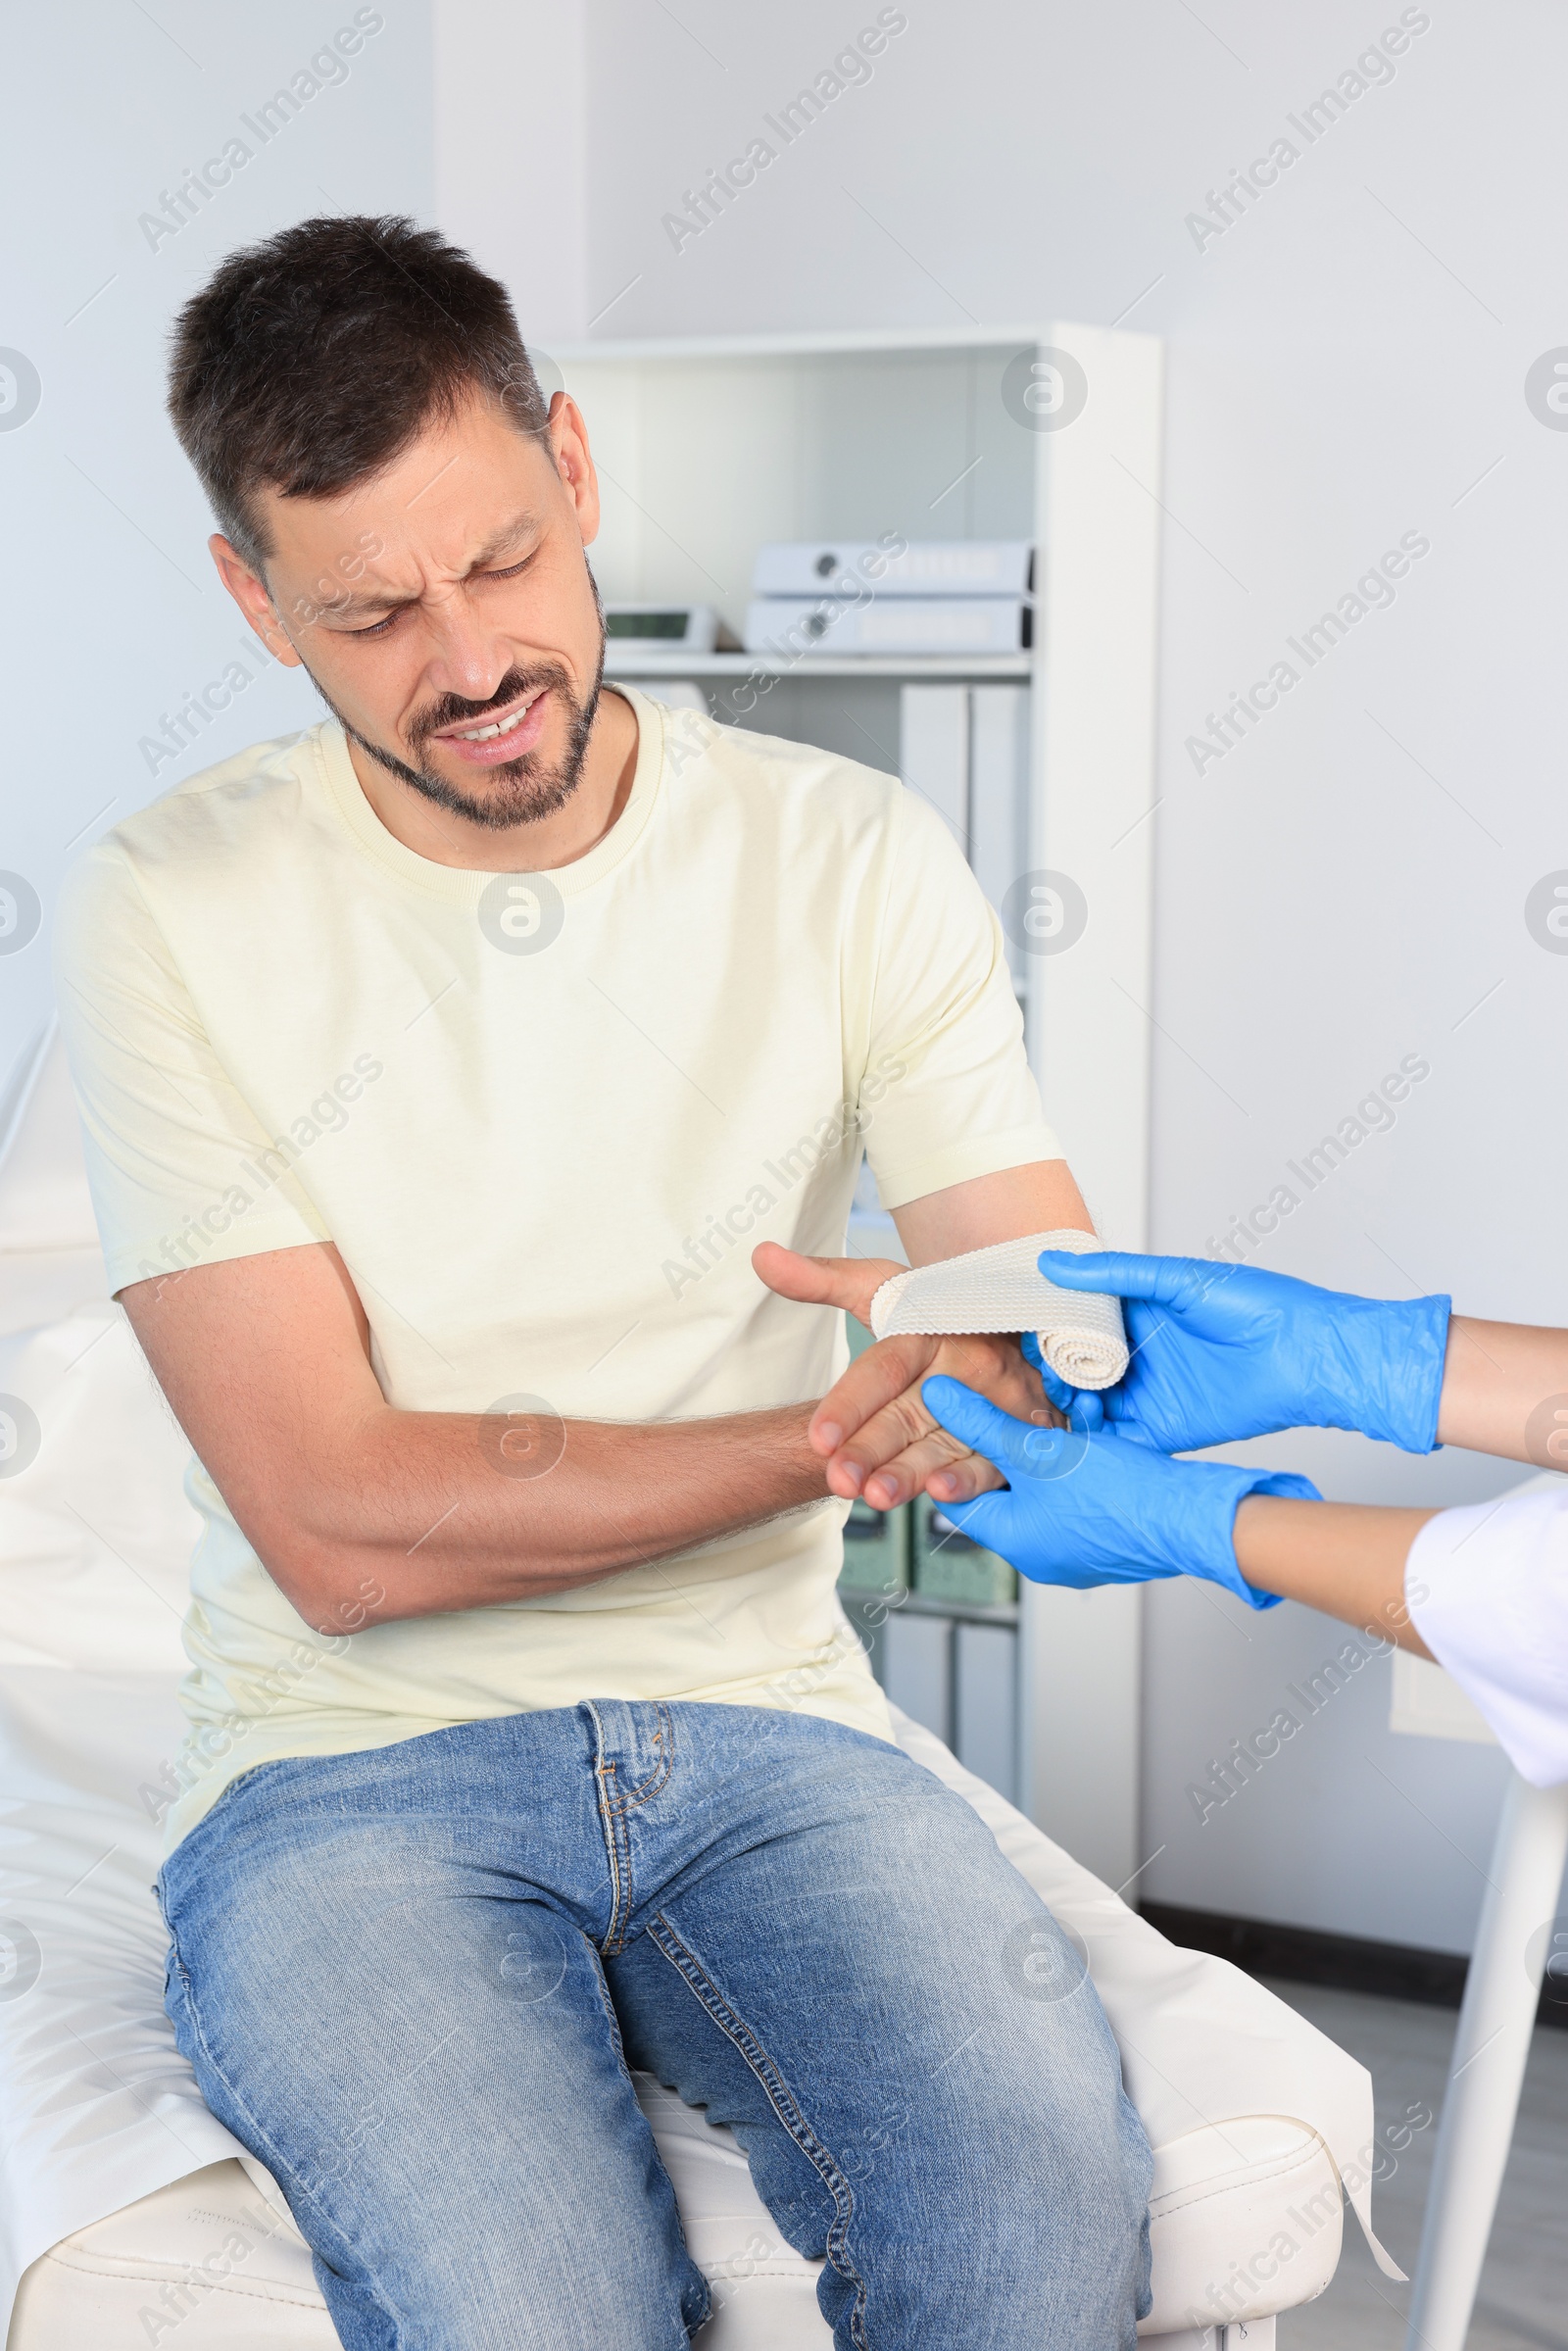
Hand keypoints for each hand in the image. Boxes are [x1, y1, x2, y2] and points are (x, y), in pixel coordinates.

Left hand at [753, 1241, 1056, 1508]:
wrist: (1014, 1320)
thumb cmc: (936, 1310)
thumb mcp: (882, 1289)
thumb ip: (819, 1280)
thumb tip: (761, 1256)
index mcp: (929, 1329)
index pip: (884, 1369)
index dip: (850, 1404)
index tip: (817, 1438)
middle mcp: (965, 1365)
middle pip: (910, 1412)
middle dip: (872, 1449)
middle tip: (838, 1478)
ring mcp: (994, 1401)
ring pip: (947, 1442)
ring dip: (914, 1472)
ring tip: (877, 1496)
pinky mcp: (1015, 1431)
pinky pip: (992, 1459)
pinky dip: (970, 1480)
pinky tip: (943, 1496)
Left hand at [922, 1376, 1319, 1608]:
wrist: (1192, 1519)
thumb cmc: (1119, 1498)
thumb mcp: (1039, 1450)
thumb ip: (983, 1423)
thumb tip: (937, 1397)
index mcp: (1014, 1541)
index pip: (958, 1496)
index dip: (952, 1453)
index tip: (952, 1418)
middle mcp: (1041, 1553)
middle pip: (1004, 1488)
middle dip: (1009, 1443)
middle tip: (1011, 1407)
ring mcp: (1077, 1548)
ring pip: (1045, 1485)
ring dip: (1049, 1446)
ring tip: (1061, 1414)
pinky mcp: (1109, 1534)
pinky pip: (1079, 1492)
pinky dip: (1079, 1460)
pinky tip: (1092, 1430)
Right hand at [1028, 1251, 1450, 1456]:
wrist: (1311, 1357)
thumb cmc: (1259, 1306)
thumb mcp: (1178, 1281)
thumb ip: (1113, 1276)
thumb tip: (1052, 1261)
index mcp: (1136, 1311)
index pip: (1074, 1321)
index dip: (1045, 1329)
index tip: (1020, 1335)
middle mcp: (1137, 1353)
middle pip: (1075, 1368)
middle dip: (1051, 1376)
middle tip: (1041, 1379)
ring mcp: (1148, 1392)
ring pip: (1090, 1406)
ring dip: (1069, 1408)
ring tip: (1067, 1406)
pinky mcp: (1164, 1430)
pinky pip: (1118, 1440)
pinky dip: (1094, 1442)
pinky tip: (1081, 1435)